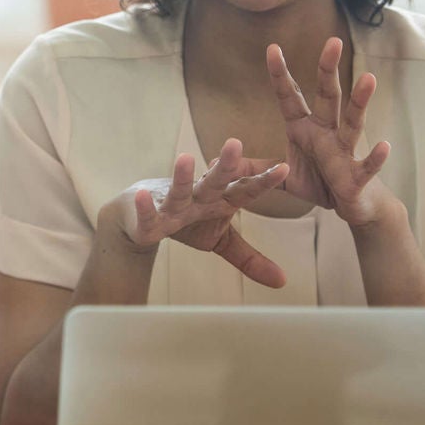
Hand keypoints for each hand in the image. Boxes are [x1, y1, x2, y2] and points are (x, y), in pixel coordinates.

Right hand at [97, 139, 290, 288]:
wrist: (139, 217)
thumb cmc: (185, 222)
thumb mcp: (221, 240)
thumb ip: (249, 258)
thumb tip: (282, 281)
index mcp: (219, 201)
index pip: (245, 190)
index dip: (263, 182)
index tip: (284, 169)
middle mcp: (198, 199)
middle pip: (214, 182)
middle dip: (225, 166)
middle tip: (235, 144)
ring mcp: (172, 206)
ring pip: (179, 191)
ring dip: (182, 177)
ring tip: (186, 158)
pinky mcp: (149, 220)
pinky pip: (149, 214)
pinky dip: (145, 207)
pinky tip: (142, 197)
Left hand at [266, 39, 393, 226]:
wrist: (352, 206)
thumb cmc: (320, 183)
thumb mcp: (282, 175)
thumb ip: (256, 168)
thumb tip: (223, 163)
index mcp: (305, 128)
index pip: (291, 96)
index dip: (281, 74)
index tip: (272, 47)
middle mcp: (326, 133)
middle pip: (328, 97)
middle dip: (328, 70)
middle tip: (333, 41)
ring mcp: (344, 152)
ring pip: (352, 123)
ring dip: (360, 102)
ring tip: (369, 79)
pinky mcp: (357, 176)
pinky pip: (367, 165)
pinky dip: (376, 157)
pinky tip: (385, 146)